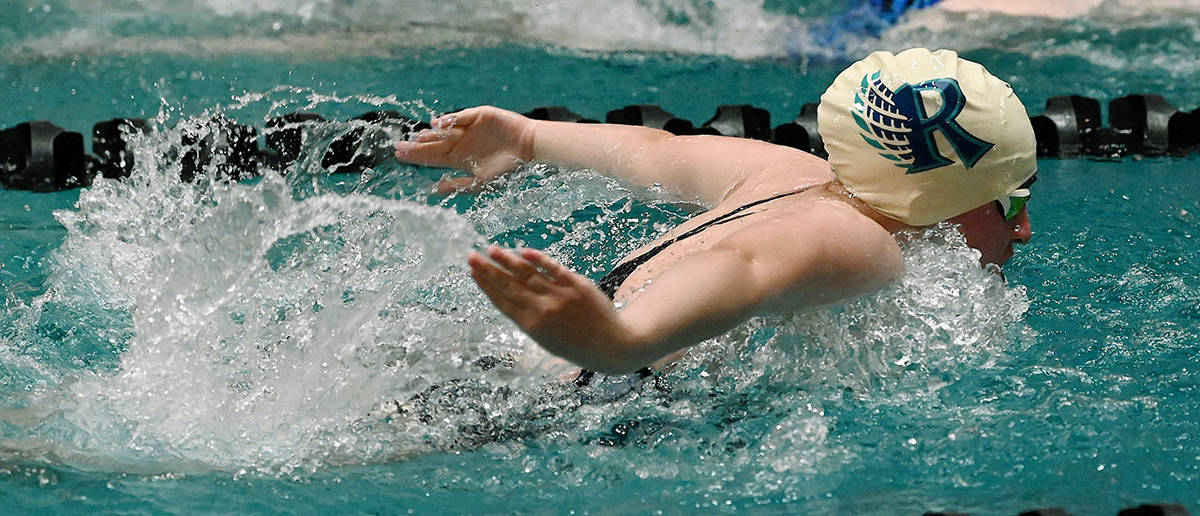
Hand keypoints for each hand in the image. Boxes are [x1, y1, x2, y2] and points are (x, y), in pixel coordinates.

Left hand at [394, 106, 535, 193]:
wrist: (529, 148)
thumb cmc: (508, 167)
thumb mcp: (482, 181)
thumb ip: (459, 185)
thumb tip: (435, 190)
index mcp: (459, 158)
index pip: (433, 158)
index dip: (416, 157)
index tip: (399, 156)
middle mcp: (461, 142)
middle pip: (434, 144)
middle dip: (416, 146)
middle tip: (397, 147)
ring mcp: (468, 128)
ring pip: (444, 130)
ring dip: (430, 135)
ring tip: (417, 139)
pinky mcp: (479, 115)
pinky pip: (460, 117)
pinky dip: (449, 120)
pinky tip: (437, 125)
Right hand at [467, 246, 646, 373]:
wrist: (612, 345)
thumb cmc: (577, 345)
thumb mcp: (548, 340)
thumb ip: (530, 319)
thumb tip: (512, 296)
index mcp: (532, 327)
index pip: (503, 302)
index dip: (486, 286)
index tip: (473, 273)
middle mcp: (543, 310)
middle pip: (510, 285)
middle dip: (489, 270)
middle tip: (472, 256)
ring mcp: (559, 295)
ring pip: (527, 274)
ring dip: (507, 260)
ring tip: (491, 250)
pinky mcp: (576, 284)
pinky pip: (553, 267)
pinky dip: (537, 258)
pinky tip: (523, 251)